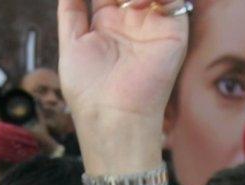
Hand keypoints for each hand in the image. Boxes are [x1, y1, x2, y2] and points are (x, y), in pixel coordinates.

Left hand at [58, 0, 187, 171]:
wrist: (113, 113)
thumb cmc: (87, 88)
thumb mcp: (70, 44)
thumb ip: (71, 12)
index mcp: (106, 23)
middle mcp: (130, 20)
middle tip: (112, 0)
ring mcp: (152, 23)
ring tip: (126, 1)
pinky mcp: (174, 29)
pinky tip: (137, 2)